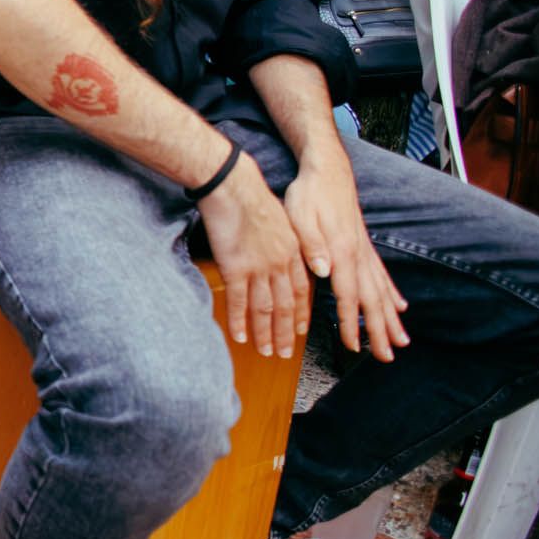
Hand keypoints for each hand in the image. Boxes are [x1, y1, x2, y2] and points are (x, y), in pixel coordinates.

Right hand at [197, 153, 311, 356]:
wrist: (234, 186)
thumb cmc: (253, 196)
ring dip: (265, 333)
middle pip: (285, 306)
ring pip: (265, 309)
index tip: (299, 331)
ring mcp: (259, 268)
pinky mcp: (236, 267)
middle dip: (285, 332)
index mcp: (293, 252)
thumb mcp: (285, 218)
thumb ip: (295, 243)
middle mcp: (280, 264)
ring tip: (265, 351)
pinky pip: (240, 301)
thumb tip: (305, 261)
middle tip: (285, 352)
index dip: (300, 314)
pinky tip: (239, 335)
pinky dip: (240, 321)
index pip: (302, 291)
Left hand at [283, 155, 408, 362]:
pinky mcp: (363, 246)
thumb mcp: (300, 216)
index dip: (350, 323)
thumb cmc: (310, 193)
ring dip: (391, 318)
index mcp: (342, 252)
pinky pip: (382, 276)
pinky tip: (400, 307)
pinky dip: (392, 294)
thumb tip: (323, 270)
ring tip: (402, 341)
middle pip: (371, 301)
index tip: (354, 346)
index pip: (347, 296)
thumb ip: (311, 245)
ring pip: (381, 292)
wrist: (327, 170)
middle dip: (380, 331)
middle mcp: (358, 255)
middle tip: (388, 357)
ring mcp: (364, 251)